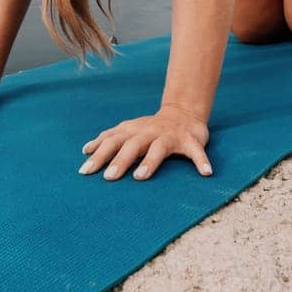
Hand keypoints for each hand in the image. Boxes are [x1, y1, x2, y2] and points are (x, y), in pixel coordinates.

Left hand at [79, 105, 213, 180]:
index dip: (99, 154)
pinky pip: (196, 151)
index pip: (112, 141)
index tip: (85, 170)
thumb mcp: (129, 130)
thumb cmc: (150, 128)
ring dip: (150, 162)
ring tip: (141, 176)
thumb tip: (86, 150)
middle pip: (132, 145)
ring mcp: (170, 136)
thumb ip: (110, 139)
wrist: (183, 113)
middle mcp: (149, 132)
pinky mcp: (190, 141)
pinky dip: (201, 161)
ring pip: (159, 148)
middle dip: (120, 160)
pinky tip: (206, 173)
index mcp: (133, 131)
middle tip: (108, 177)